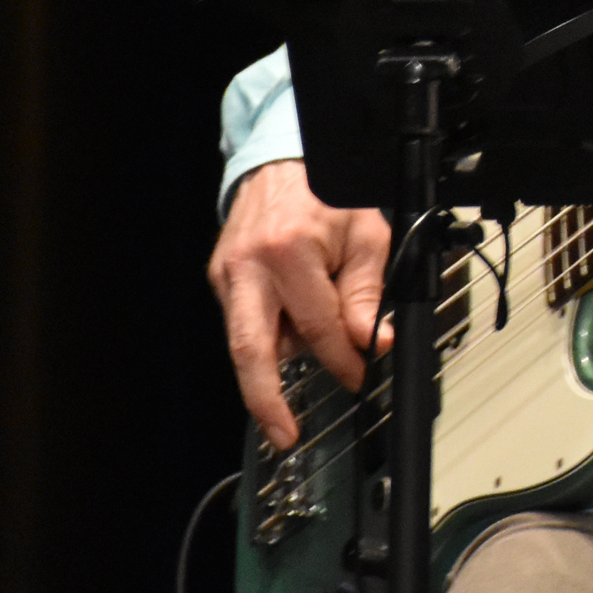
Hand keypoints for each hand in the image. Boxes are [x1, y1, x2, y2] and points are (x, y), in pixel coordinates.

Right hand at [207, 158, 392, 450]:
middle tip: (285, 433)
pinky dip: (272, 330)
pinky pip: (245, 321)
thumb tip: (375, 340)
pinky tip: (294, 316)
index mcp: (289, 254)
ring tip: (316, 334)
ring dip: (282, 354)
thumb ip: (368, 293)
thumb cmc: (327, 191)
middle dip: (265, 401)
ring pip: (247, 341)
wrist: (281, 159)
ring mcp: (226, 274)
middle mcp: (249, 267)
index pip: (319, 328)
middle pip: (249, 351)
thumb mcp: (367, 236)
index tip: (360, 375)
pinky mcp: (218, 278)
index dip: (344, 358)